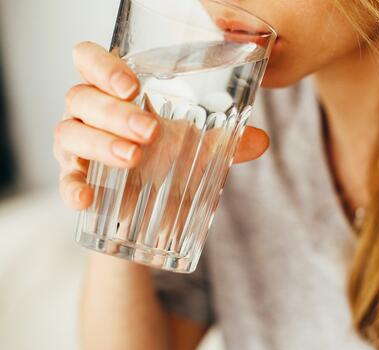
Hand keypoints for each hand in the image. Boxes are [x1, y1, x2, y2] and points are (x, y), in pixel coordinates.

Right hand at [53, 41, 269, 210]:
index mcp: (116, 92)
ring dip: (100, 143)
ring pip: (69, 131)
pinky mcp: (75, 177)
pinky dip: (72, 186)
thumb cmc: (169, 159)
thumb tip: (261, 141)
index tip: (133, 86)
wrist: (151, 208)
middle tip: (150, 131)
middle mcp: (90, 111)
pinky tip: (86, 199)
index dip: (103, 66)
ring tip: (134, 158)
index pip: (90, 60)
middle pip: (82, 96)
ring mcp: (77, 144)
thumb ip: (227, 141)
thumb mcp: (199, 147)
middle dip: (115, 112)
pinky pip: (64, 178)